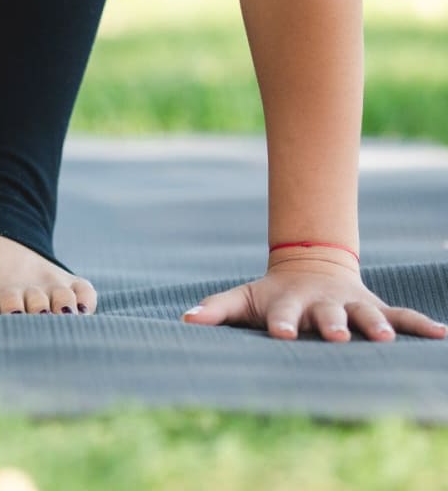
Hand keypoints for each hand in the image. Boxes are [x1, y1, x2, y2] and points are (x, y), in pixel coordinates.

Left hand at [179, 251, 447, 340]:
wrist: (307, 268)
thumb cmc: (270, 295)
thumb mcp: (242, 299)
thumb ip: (216, 309)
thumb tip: (184, 320)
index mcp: (288, 305)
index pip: (282, 315)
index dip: (281, 324)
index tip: (283, 335)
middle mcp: (320, 305)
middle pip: (327, 316)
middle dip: (332, 326)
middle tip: (337, 336)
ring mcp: (349, 305)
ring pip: (365, 315)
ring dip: (375, 326)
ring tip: (388, 339)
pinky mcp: (372, 307)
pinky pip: (400, 315)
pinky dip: (420, 324)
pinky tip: (442, 335)